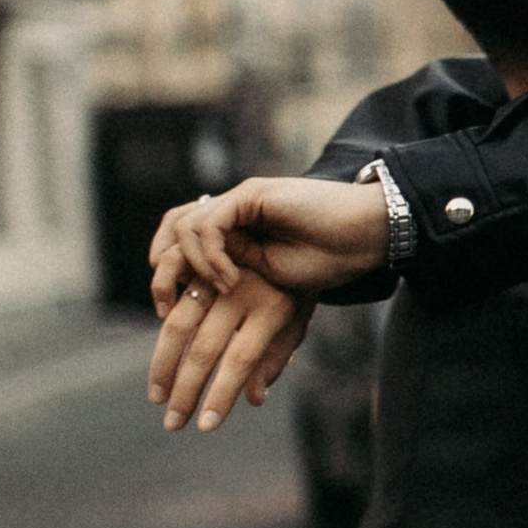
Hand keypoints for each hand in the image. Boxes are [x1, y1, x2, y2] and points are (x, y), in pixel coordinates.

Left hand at [148, 173, 388, 311]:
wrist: (365, 236)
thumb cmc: (332, 263)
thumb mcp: (275, 286)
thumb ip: (242, 291)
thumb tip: (214, 333)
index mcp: (237, 233)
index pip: (180, 241)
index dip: (165, 273)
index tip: (167, 310)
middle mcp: (233, 213)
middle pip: (173, 228)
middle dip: (162, 271)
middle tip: (167, 306)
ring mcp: (241, 201)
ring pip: (185, 226)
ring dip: (195, 265)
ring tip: (223, 289)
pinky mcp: (251, 195)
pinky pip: (209, 224)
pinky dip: (212, 256)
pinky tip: (231, 279)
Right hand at [148, 269, 315, 431]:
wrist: (289, 236)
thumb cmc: (293, 292)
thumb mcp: (295, 324)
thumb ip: (274, 360)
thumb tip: (253, 399)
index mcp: (273, 310)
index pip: (241, 361)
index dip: (221, 395)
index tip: (205, 427)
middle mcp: (242, 293)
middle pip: (205, 348)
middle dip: (186, 390)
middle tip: (172, 424)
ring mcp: (216, 276)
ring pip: (179, 324)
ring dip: (163, 366)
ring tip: (156, 398)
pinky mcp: (197, 263)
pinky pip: (169, 294)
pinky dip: (159, 324)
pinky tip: (160, 356)